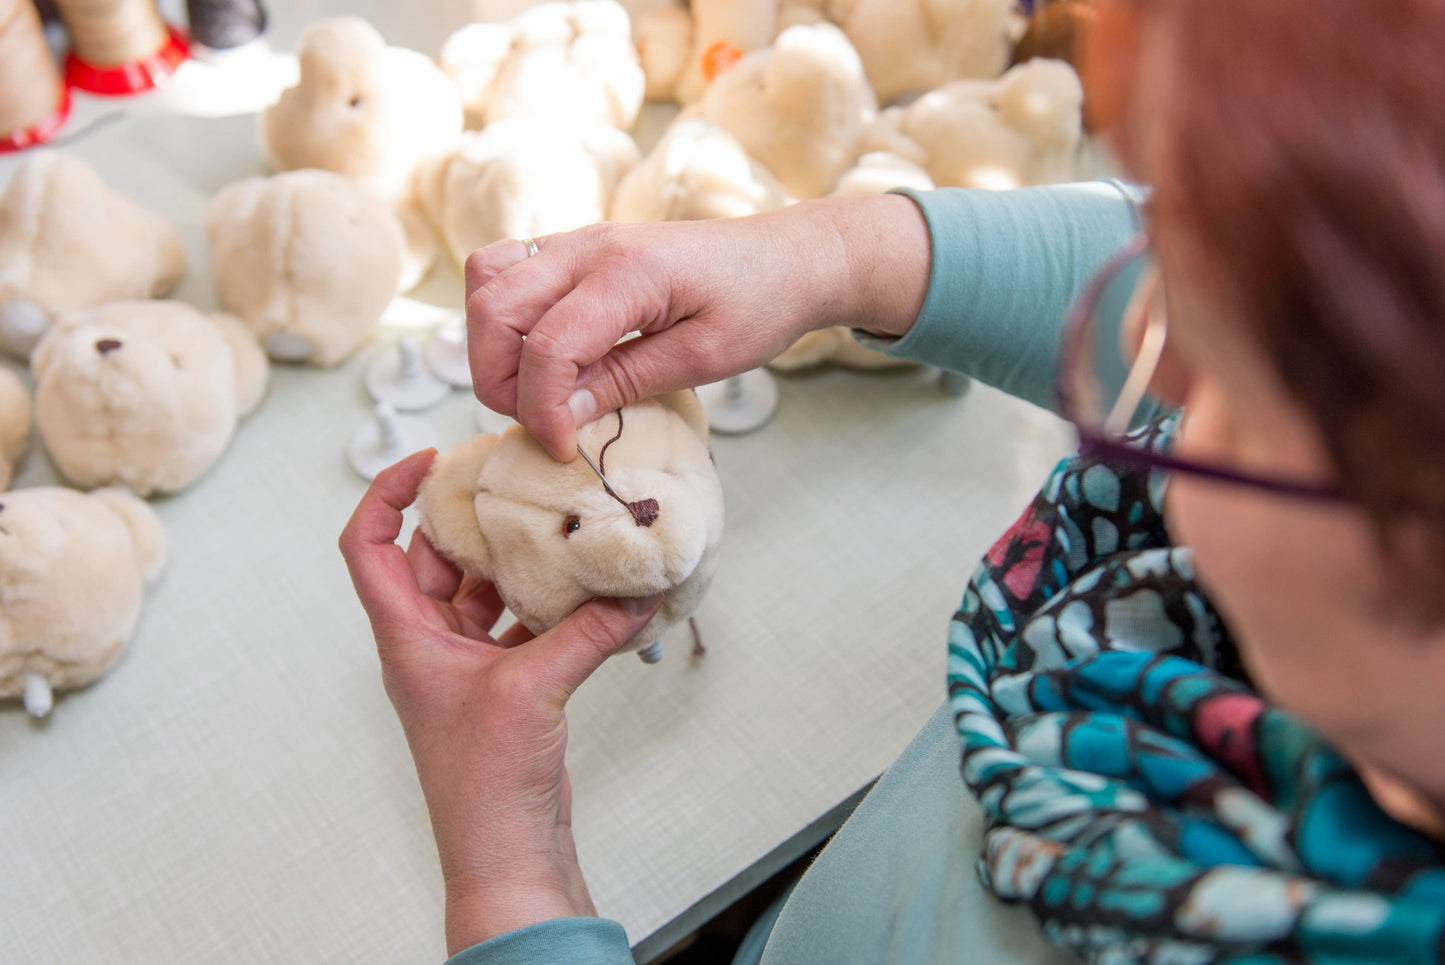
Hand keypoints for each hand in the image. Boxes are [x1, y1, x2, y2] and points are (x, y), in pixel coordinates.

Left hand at [339, 451, 661, 953]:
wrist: (503, 850)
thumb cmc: (483, 781)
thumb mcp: (532, 689)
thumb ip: (586, 634)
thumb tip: (635, 593)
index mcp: (406, 637)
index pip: (369, 546)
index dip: (386, 494)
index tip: (427, 458)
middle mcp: (428, 644)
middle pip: (434, 557)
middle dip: (470, 518)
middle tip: (512, 481)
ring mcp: (466, 665)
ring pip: (483, 590)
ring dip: (517, 562)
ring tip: (555, 524)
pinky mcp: (505, 686)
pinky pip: (522, 625)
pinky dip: (552, 606)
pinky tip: (591, 594)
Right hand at [466, 193, 929, 459]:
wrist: (787, 258)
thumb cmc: (759, 304)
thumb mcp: (704, 359)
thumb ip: (625, 381)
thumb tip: (557, 415)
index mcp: (628, 272)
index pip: (548, 345)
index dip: (541, 409)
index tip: (564, 448)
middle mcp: (589, 246)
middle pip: (495, 309)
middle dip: (499, 379)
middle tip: (543, 425)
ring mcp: (577, 241)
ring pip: (486, 282)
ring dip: (492, 346)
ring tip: (536, 391)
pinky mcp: (575, 250)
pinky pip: (505, 272)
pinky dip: (503, 318)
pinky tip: (542, 356)